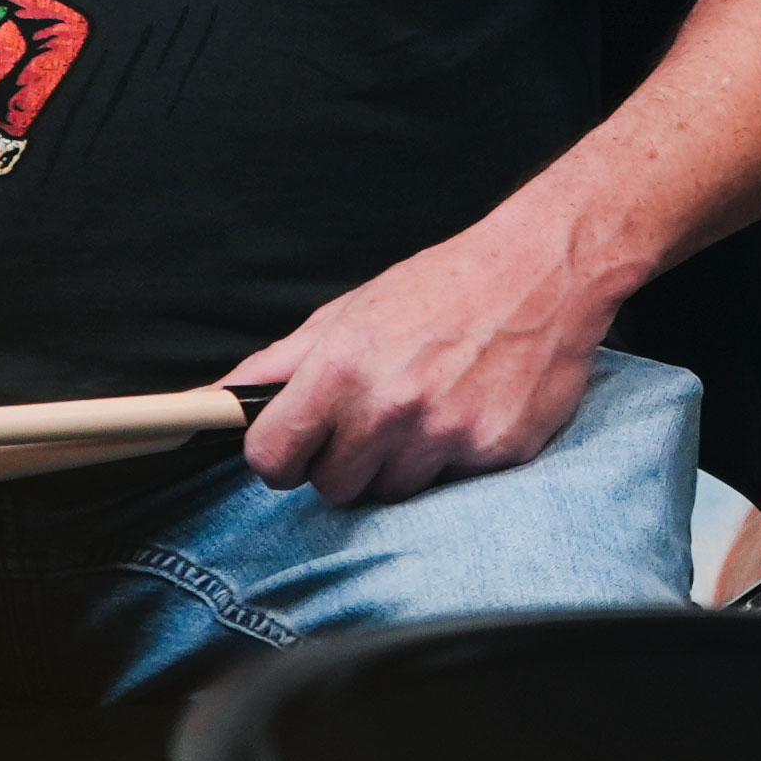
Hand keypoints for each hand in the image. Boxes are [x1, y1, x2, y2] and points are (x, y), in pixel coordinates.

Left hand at [229, 207, 618, 504]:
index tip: (296, 449)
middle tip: (376, 421)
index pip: (272, 459)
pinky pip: (453, 483)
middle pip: (334, 488)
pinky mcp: (498, 450)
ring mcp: (448, 433)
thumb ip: (280, 363)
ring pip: (393, 491)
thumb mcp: (349, 312)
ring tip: (428, 412)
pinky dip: (456, 457)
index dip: (279, 458)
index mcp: (342, 369)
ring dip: (402, 463)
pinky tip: (471, 409)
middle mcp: (392, 407)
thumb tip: (214, 398)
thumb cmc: (445, 285)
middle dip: (346, 462)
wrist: (545, 268)